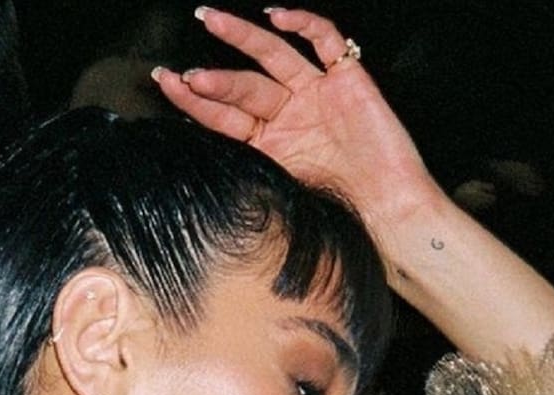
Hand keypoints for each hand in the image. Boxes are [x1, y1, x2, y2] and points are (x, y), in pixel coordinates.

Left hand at [155, 7, 444, 251]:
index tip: (165, 83)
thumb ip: (246, 172)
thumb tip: (195, 166)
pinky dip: (303, 23)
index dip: (192, 100)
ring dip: (242, 37)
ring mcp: (316, 94)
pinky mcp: (347, 80)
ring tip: (212, 21)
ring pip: (273, 55)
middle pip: (241, 86)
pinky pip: (325, 41)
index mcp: (267, 145)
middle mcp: (288, 115)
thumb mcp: (280, 195)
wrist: (388, 212)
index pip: (221, 117)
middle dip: (212, 78)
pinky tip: (276, 16)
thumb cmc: (340, 214)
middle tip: (183, 73)